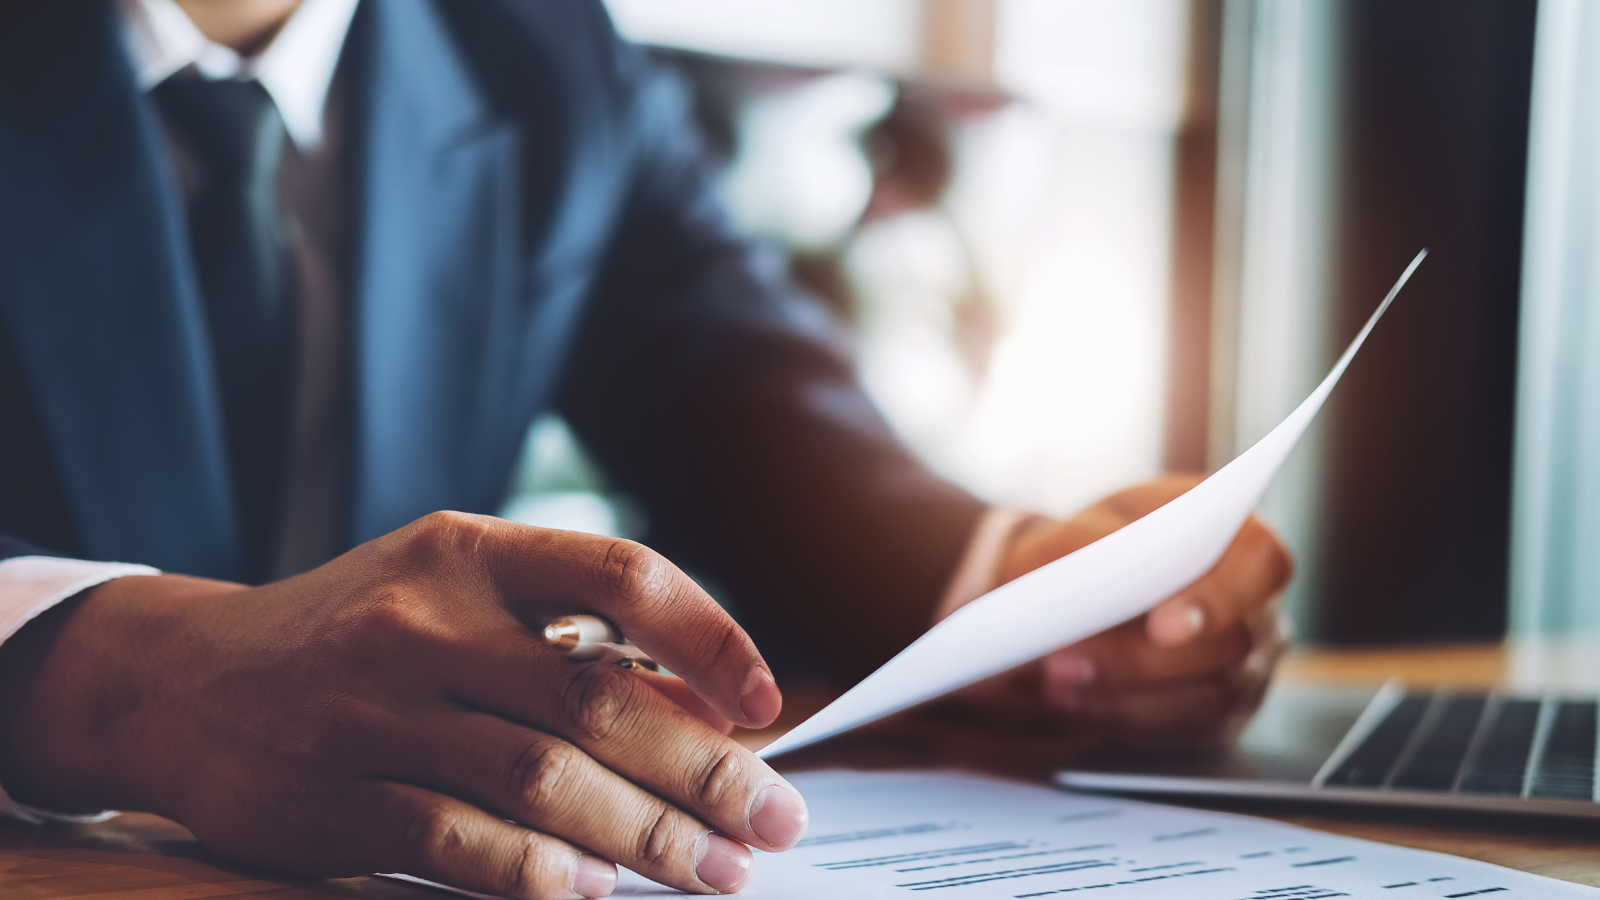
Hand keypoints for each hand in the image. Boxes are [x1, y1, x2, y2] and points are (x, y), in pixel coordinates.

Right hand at [0, 513, 807, 897]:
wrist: (183, 679)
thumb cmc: (361, 634)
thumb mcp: (457, 599)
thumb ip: (569, 642)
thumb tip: (707, 713)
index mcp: (471, 552)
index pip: (621, 573)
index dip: (711, 638)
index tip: (766, 706)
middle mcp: (423, 620)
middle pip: (596, 698)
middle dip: (704, 769)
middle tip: (772, 822)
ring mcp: (371, 710)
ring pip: (540, 779)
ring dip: (646, 835)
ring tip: (716, 871)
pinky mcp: (330, 798)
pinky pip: (456, 841)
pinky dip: (537, 874)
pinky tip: (596, 892)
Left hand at [952, 475, 1291, 752]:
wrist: (1079, 595)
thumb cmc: (1093, 550)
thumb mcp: (1082, 529)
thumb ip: (1090, 541)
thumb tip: (1093, 571)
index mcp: (1241, 539)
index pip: (1260, 563)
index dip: (1217, 599)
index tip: (1160, 629)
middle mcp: (1258, 608)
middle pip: (1229, 646)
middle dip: (1140, 661)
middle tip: (1063, 663)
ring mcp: (1248, 669)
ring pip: (1205, 700)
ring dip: (1122, 697)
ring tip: (1053, 684)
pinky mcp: (1219, 718)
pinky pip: (1183, 733)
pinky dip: (1121, 719)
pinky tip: (1071, 702)